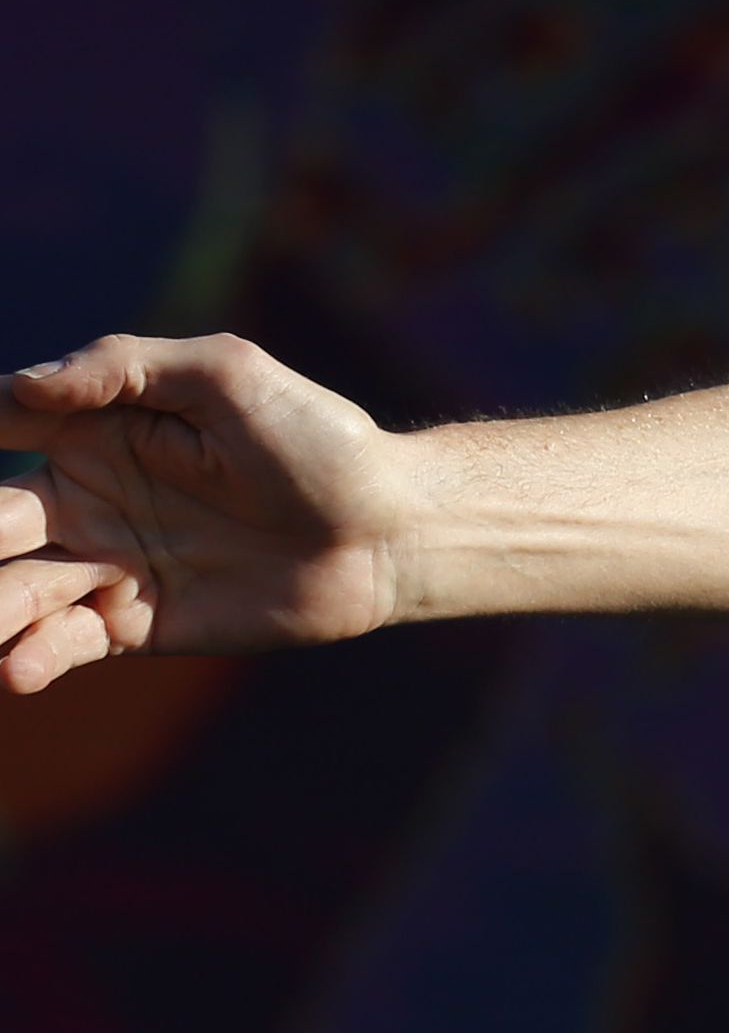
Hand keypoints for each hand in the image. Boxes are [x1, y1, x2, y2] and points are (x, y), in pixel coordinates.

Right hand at [0, 333, 412, 689]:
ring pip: (8, 588)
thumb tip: (17, 384)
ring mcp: (104, 564)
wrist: (386, 529)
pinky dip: (30, 656)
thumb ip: (121, 366)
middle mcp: (83, 498)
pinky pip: (60, 642)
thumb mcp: (226, 375)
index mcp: (95, 430)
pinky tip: (17, 666)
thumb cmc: (315, 438)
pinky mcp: (134, 624)